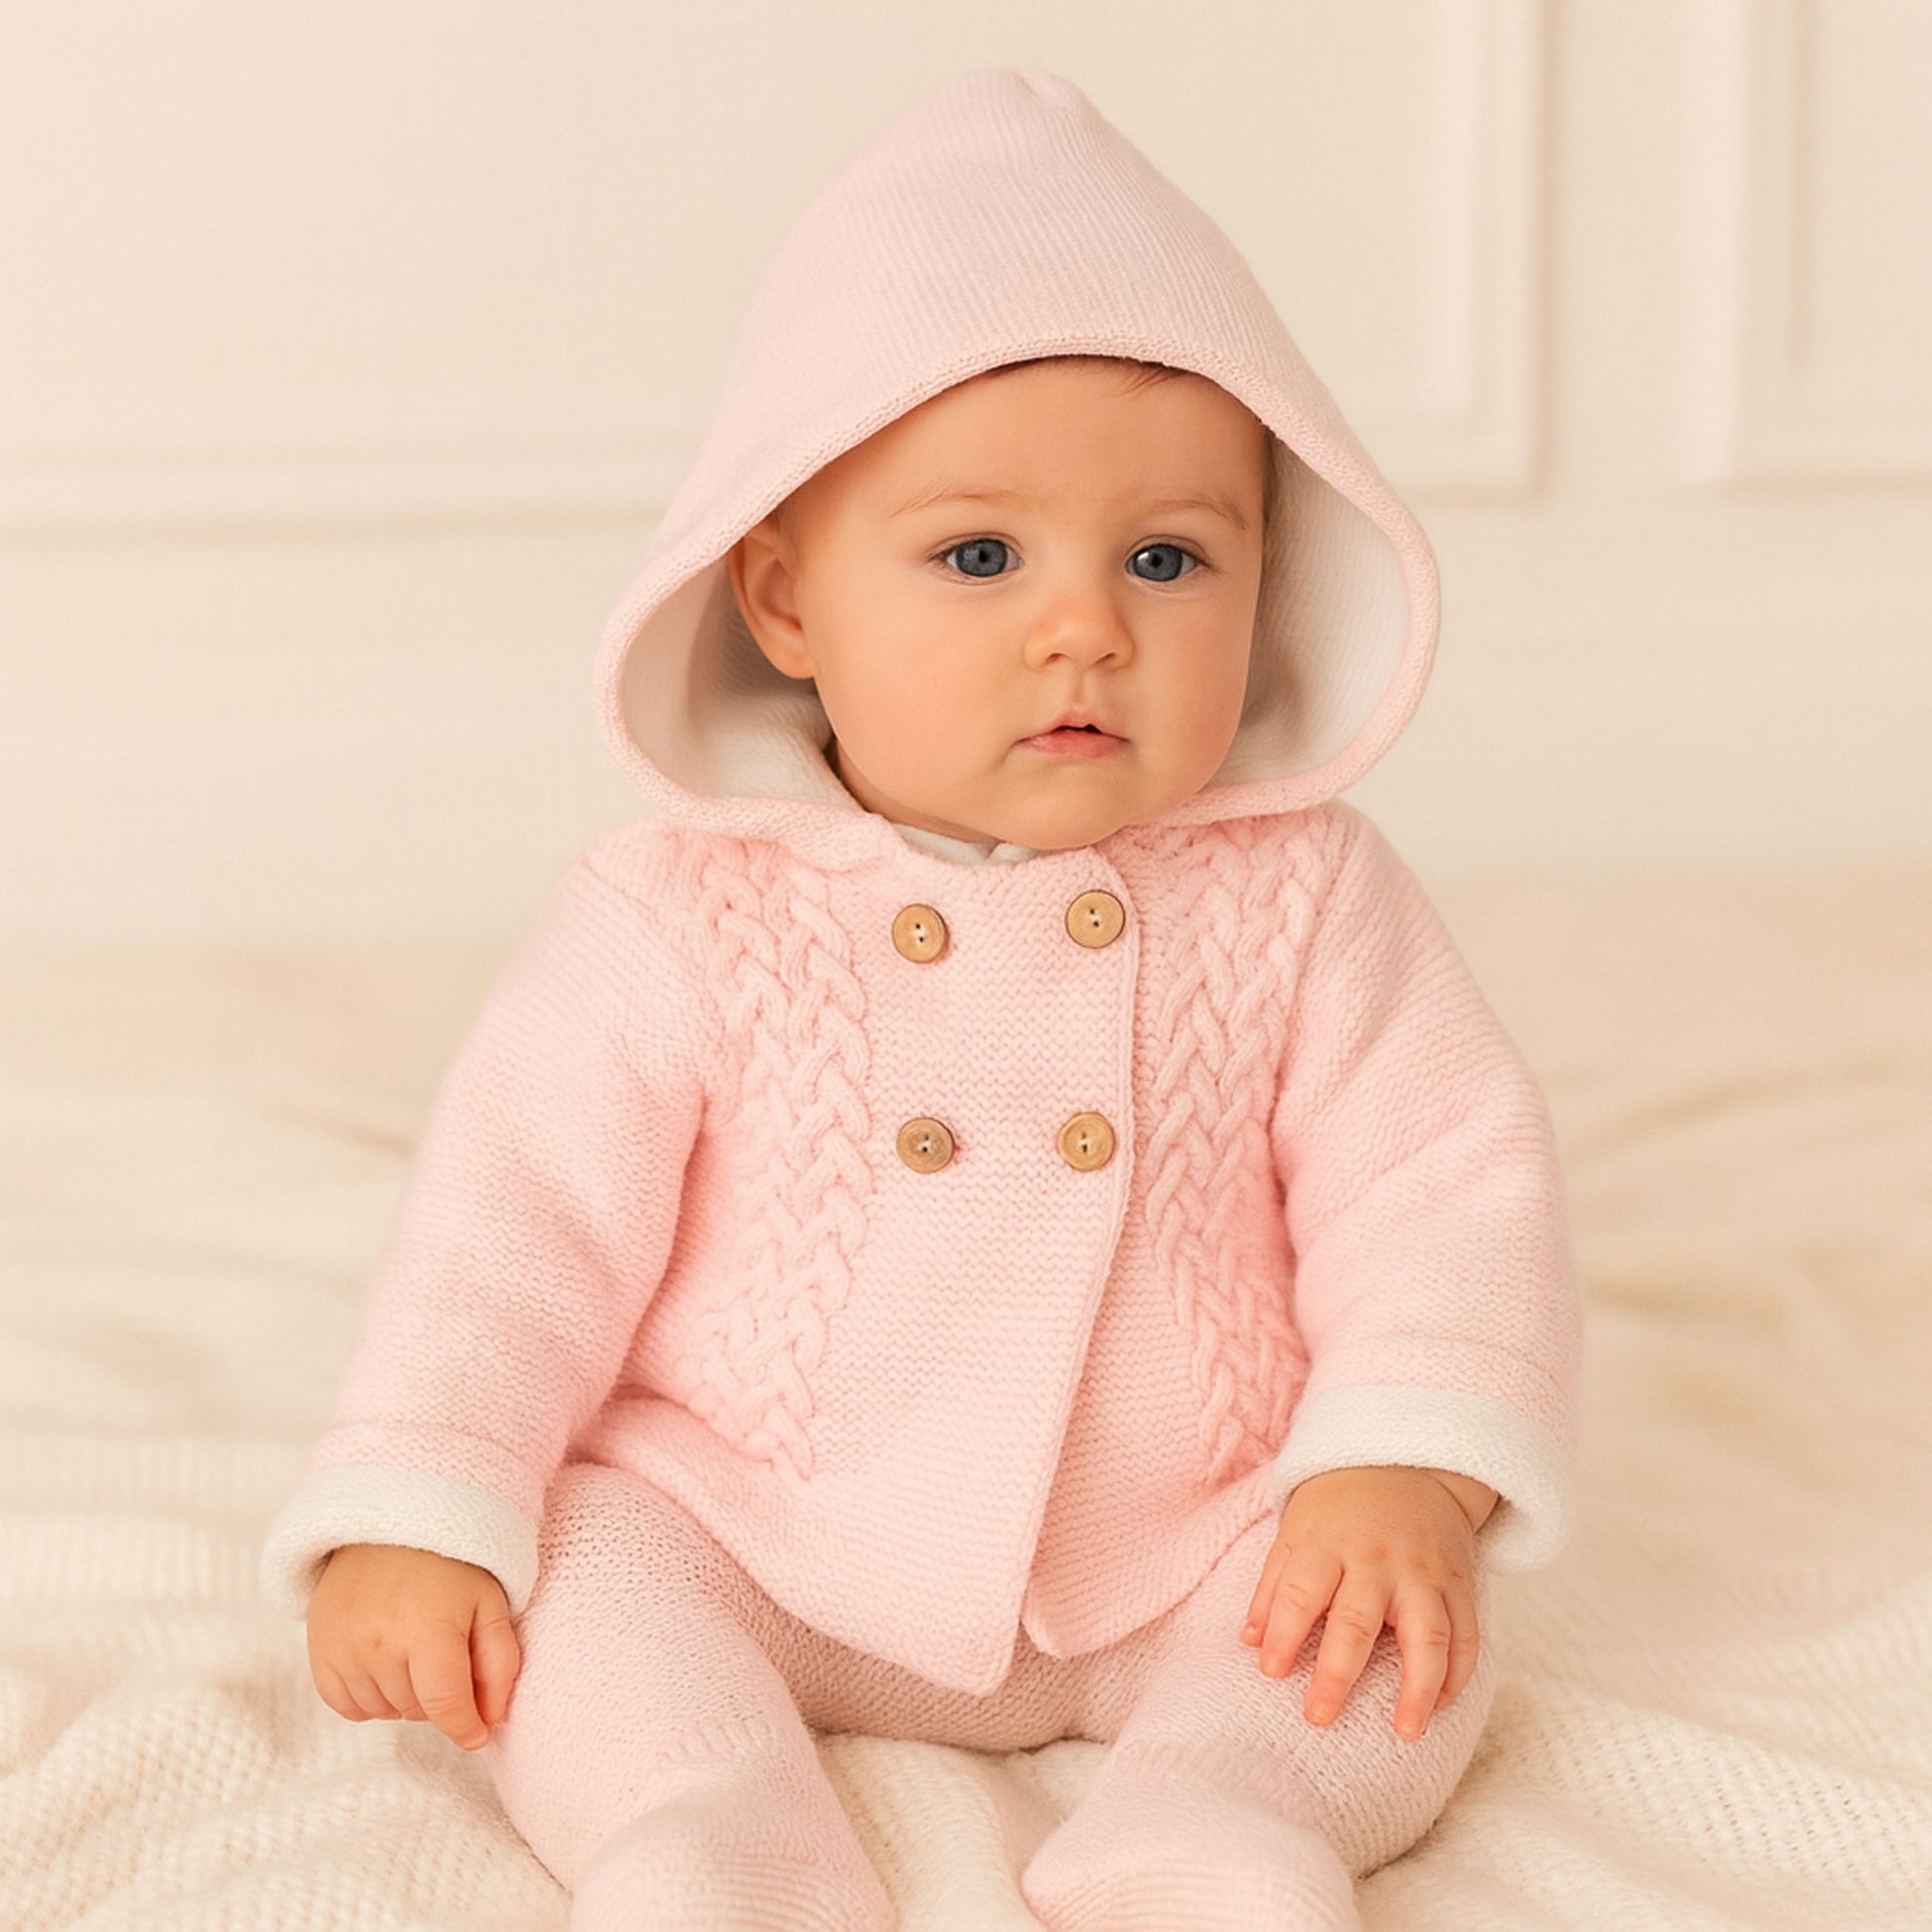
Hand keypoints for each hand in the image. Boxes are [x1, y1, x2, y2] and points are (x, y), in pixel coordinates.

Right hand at [306, 1542, 520, 1751]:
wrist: (389, 1525)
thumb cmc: (450, 1565)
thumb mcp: (490, 1603)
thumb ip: (499, 1665)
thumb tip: (489, 1722)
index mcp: (429, 1628)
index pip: (446, 1705)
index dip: (466, 1727)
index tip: (477, 1733)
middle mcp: (380, 1644)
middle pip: (417, 1711)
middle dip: (438, 1696)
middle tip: (444, 1654)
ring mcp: (344, 1650)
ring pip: (385, 1712)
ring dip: (405, 1696)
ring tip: (413, 1649)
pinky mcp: (318, 1653)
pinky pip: (348, 1707)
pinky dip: (370, 1697)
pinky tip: (385, 1661)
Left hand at [1238, 1466, 1490, 1742]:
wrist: (1410, 1464)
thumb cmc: (1341, 1508)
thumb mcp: (1297, 1530)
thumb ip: (1274, 1586)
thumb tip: (1250, 1642)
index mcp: (1329, 1545)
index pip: (1302, 1592)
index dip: (1284, 1632)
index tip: (1271, 1671)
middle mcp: (1377, 1562)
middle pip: (1357, 1621)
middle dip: (1337, 1672)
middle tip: (1318, 1717)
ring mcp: (1423, 1575)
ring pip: (1428, 1634)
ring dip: (1418, 1687)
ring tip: (1407, 1733)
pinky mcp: (1460, 1585)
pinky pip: (1467, 1635)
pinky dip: (1458, 1675)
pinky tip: (1439, 1707)